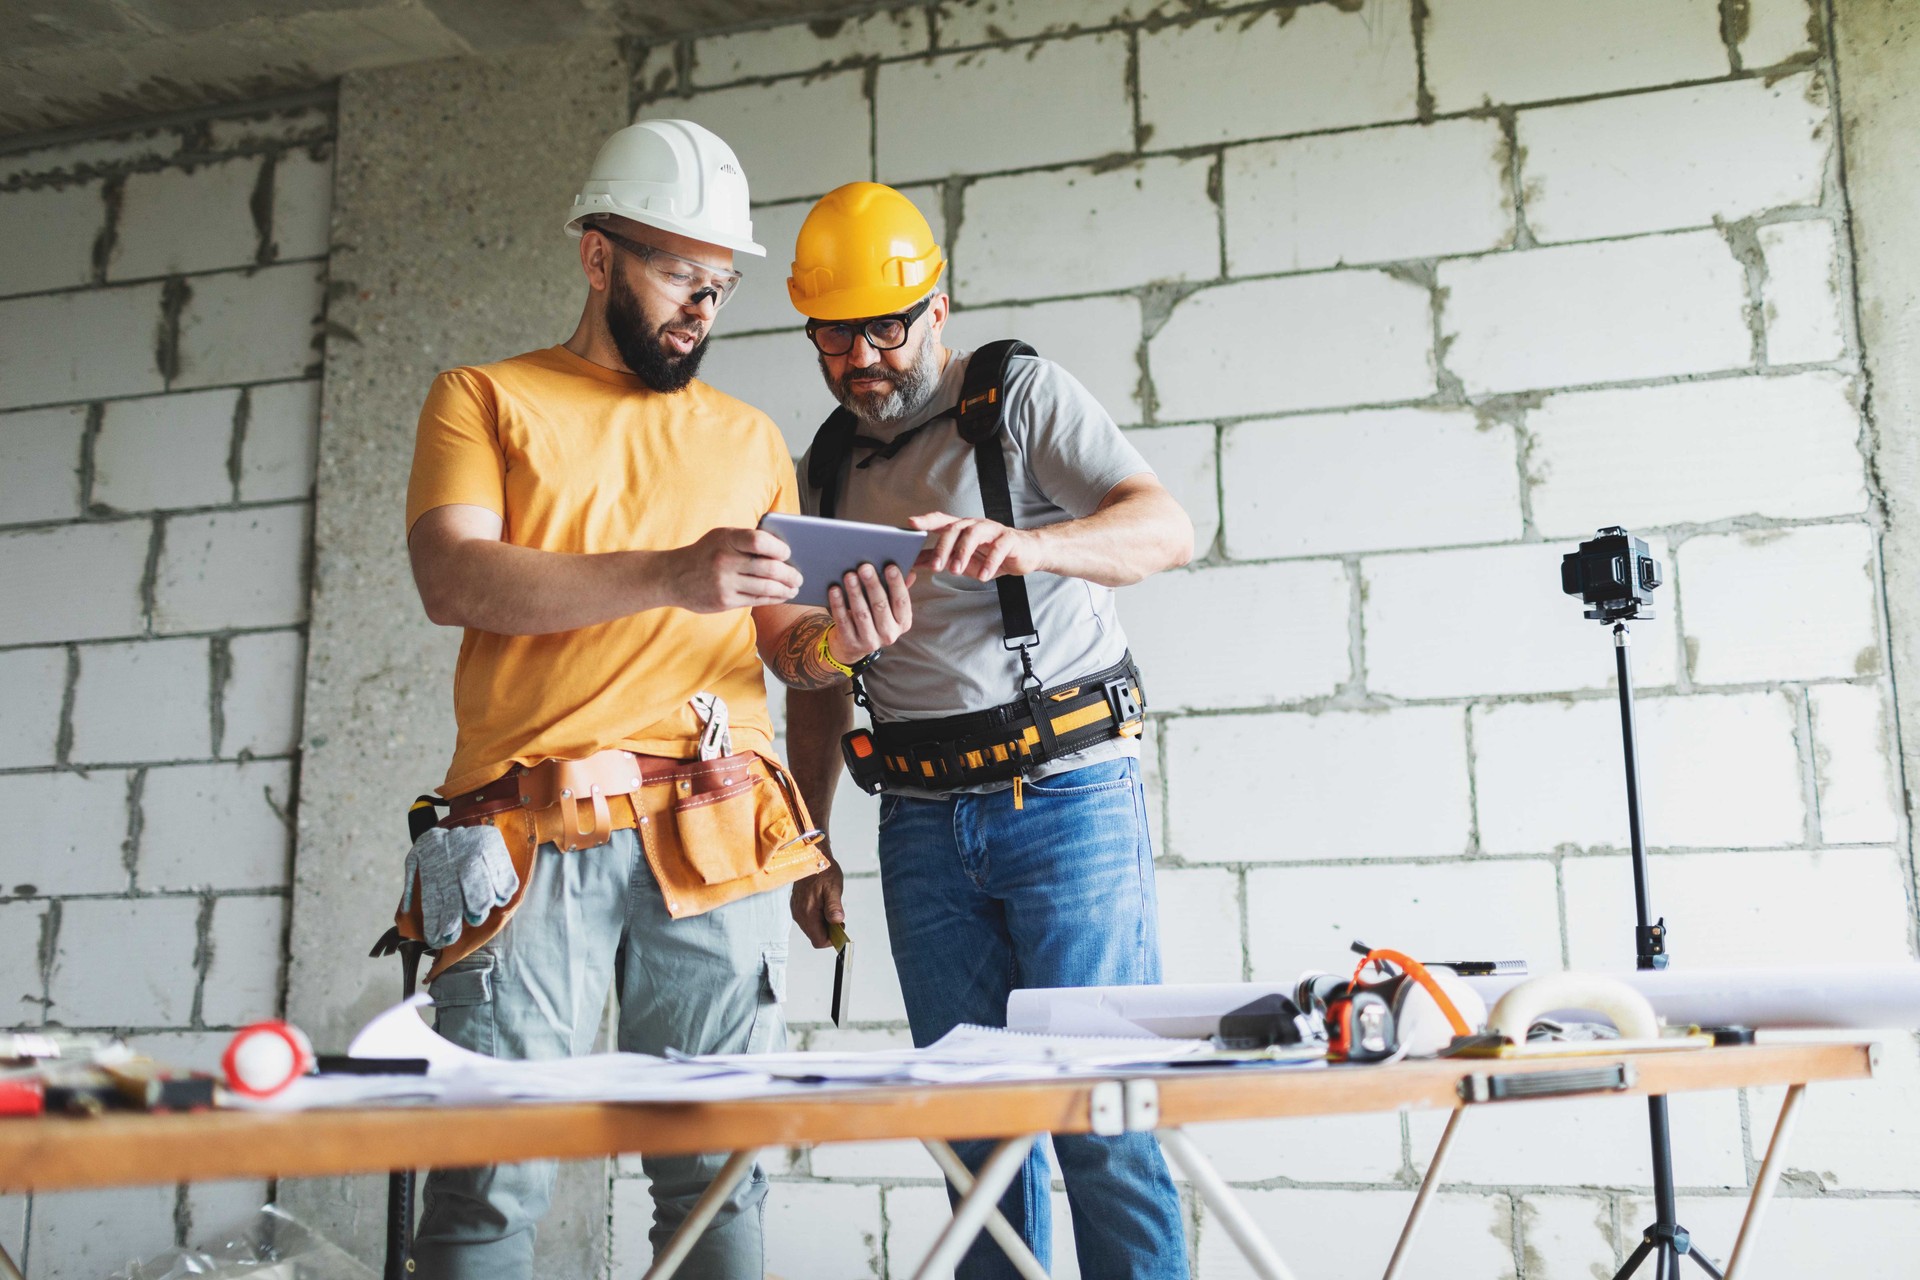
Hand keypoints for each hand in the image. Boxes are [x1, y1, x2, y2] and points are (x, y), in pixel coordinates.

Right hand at [667, 527, 801, 612]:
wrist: (673, 577)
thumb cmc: (706, 553)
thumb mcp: (720, 537)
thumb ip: (746, 540)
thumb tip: (783, 550)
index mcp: (726, 539)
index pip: (759, 541)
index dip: (778, 548)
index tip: (788, 553)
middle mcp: (725, 560)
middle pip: (768, 568)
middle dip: (789, 574)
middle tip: (799, 577)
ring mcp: (724, 583)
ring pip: (765, 587)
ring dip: (785, 589)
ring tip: (795, 588)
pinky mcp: (724, 601)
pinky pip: (756, 600)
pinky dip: (773, 598)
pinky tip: (781, 596)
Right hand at [790, 853, 844, 947]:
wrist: (810, 857)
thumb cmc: (823, 871)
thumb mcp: (833, 888)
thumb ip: (833, 907)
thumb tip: (837, 921)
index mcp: (808, 913)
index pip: (819, 941)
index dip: (832, 939)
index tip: (840, 927)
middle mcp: (799, 915)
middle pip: (815, 937)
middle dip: (828, 931)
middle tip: (837, 916)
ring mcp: (797, 911)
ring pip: (812, 929)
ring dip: (823, 924)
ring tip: (830, 908)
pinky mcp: (797, 907)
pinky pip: (808, 921)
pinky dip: (818, 918)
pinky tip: (823, 905)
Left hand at [827, 563, 914, 662]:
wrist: (854, 644)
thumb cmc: (874, 617)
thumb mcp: (889, 607)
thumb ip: (898, 590)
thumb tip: (910, 574)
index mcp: (902, 622)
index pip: (902, 601)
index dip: (897, 584)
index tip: (890, 567)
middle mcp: (889, 634)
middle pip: (880, 606)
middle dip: (872, 585)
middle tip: (864, 567)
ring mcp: (870, 641)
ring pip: (861, 614)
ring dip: (855, 593)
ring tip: (849, 576)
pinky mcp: (851, 642)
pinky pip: (843, 621)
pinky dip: (838, 604)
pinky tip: (835, 590)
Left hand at [908, 512, 1040, 581]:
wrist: (1025, 554)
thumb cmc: (990, 555)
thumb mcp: (961, 559)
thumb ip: (938, 559)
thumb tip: (912, 562)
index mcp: (962, 528)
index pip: (941, 520)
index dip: (926, 520)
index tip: (911, 524)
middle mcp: (975, 525)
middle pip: (955, 529)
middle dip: (943, 548)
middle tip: (936, 567)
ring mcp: (993, 530)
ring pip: (974, 534)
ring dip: (963, 552)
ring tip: (956, 571)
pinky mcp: (1009, 539)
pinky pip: (999, 548)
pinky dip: (990, 562)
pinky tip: (984, 576)